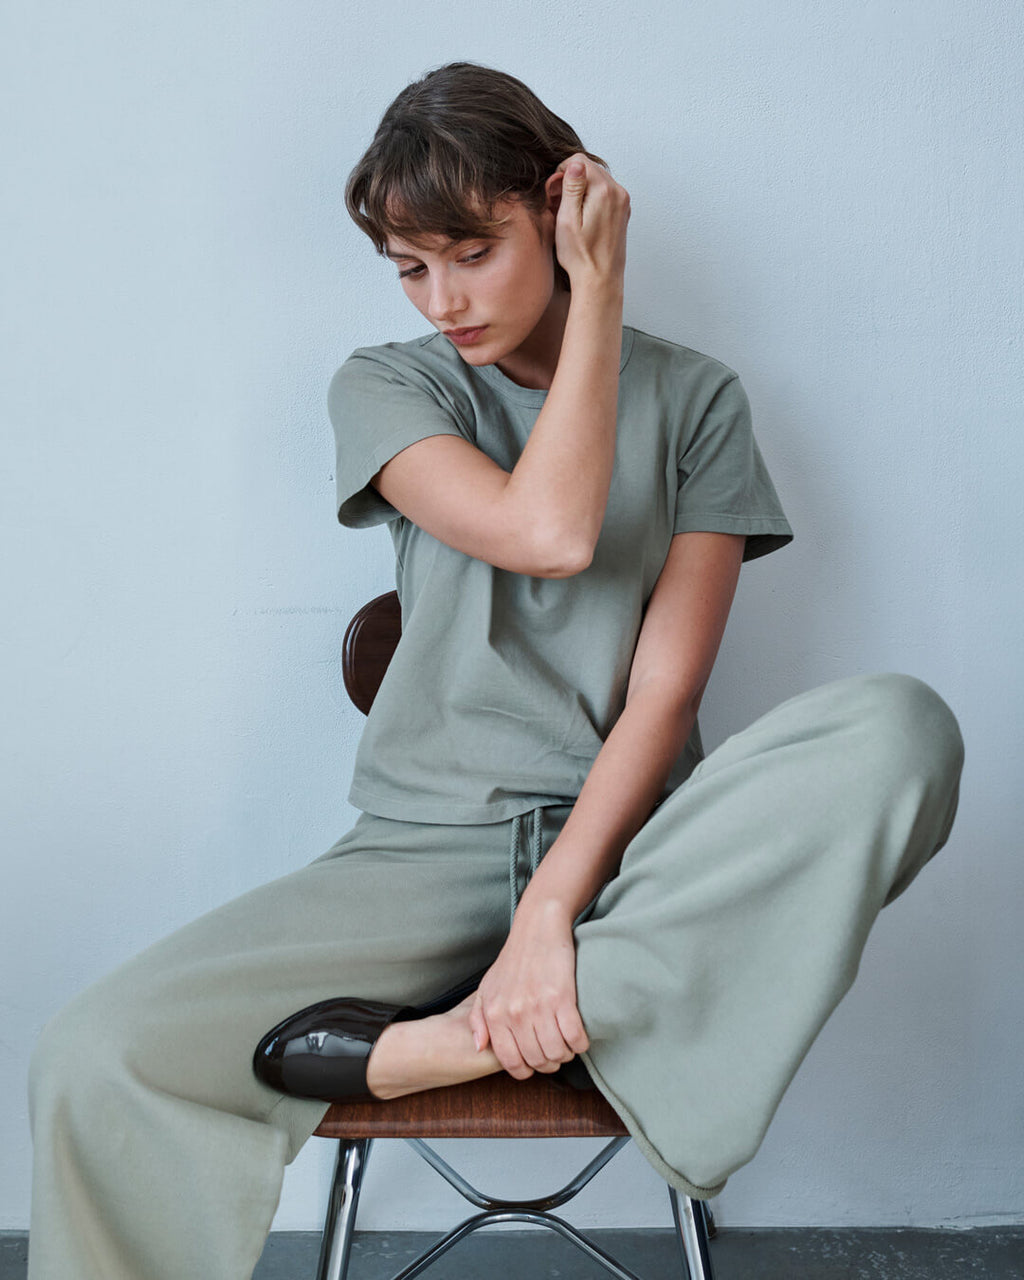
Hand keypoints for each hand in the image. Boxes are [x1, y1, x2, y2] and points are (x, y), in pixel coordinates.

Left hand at [467, 899, 589, 1079]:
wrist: (537, 928)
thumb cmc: (513, 959)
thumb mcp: (487, 988)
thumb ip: (478, 1020)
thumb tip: (479, 1047)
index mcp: (495, 1014)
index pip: (511, 1062)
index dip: (526, 1070)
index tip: (535, 1063)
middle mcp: (515, 1014)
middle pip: (537, 1060)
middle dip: (549, 1063)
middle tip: (555, 1052)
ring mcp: (538, 1006)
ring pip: (556, 1053)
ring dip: (566, 1054)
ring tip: (567, 1044)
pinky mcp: (562, 998)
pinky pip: (575, 1037)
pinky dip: (580, 1043)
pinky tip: (579, 1037)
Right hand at [546, 152, 629, 289]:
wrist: (600, 281)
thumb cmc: (582, 257)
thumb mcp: (568, 220)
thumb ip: (572, 188)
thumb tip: (575, 164)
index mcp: (605, 191)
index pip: (579, 161)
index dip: (562, 173)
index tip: (554, 192)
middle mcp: (618, 193)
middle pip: (589, 169)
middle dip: (571, 180)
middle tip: (558, 203)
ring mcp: (622, 203)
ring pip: (596, 181)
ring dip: (580, 190)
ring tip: (569, 213)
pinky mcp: (621, 212)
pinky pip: (603, 194)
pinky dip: (590, 199)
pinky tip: (581, 218)